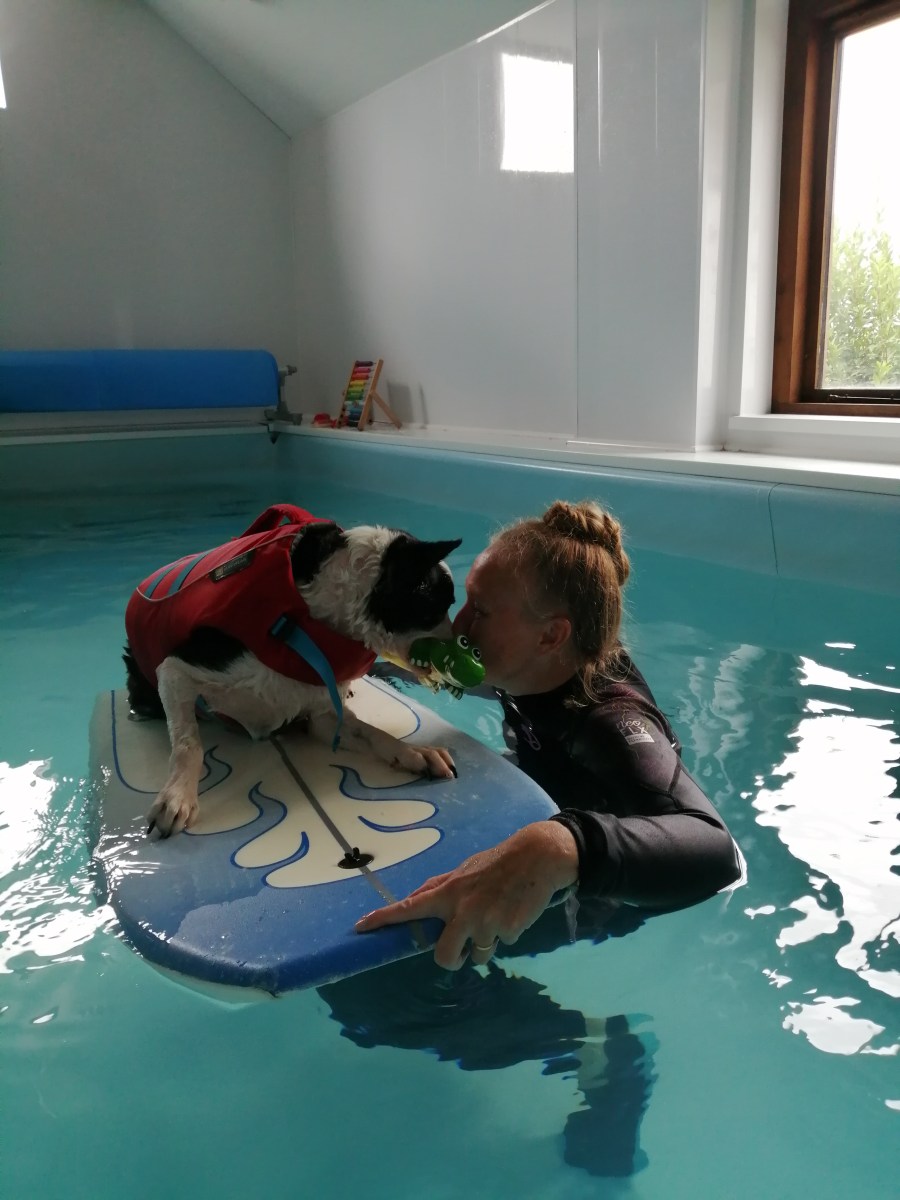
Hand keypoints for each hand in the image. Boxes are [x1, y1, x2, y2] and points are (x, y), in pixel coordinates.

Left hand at [355, 821, 578, 968]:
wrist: (538, 856)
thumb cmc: (498, 862)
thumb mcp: (465, 869)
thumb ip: (442, 886)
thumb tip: (418, 895)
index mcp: (448, 892)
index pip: (408, 907)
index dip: (382, 919)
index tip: (358, 928)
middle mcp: (462, 910)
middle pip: (444, 957)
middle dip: (453, 959)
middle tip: (462, 949)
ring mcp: (485, 922)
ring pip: (478, 955)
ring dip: (485, 944)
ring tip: (498, 916)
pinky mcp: (508, 931)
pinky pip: (502, 945)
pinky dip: (507, 934)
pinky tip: (514, 912)